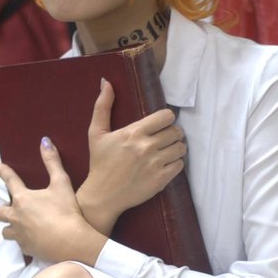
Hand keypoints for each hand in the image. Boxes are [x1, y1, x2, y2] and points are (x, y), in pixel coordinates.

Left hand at [0, 138, 105, 264]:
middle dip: (3, 208)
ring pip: (6, 230)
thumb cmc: (67, 211)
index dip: (2, 171)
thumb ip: (52, 162)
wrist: (72, 242)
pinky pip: (19, 243)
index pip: (9, 181)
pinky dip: (22, 240)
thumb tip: (45, 141)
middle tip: (10, 206)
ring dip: (10, 226)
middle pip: (0, 211)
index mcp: (23, 199)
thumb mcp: (61, 183)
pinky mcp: (26, 248)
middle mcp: (16, 216)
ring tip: (17, 225)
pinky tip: (30, 239)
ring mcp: (19, 234)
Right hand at [77, 79, 186, 234]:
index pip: (166, 116)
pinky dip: (175, 164)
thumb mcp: (96, 133)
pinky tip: (164, 164)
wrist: (103, 195)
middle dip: (172, 134)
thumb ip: (102, 106)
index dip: (166, 119)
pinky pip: (180, 165)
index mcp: (134, 132)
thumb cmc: (100, 163)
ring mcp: (155, 164)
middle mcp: (146, 147)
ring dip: (176, 148)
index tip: (161, 124)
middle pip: (176, 132)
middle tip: (164, 139)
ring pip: (180, 148)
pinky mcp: (161, 180)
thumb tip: (106, 82)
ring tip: (166, 151)